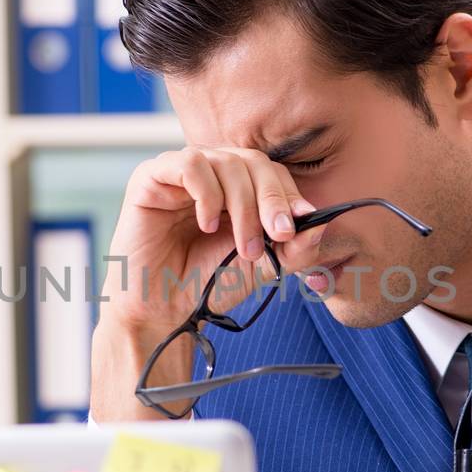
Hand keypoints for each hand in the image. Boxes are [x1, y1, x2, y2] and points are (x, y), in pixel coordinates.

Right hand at [102, 144, 326, 330]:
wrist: (165, 310)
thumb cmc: (208, 283)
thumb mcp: (262, 266)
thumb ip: (294, 247)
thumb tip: (320, 222)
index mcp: (236, 187)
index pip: (271, 172)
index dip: (289, 194)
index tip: (302, 223)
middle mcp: (210, 172)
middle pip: (253, 161)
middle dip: (272, 199)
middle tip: (278, 235)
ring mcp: (180, 172)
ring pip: (226, 162)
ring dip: (242, 205)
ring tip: (243, 246)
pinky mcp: (151, 177)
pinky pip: (189, 164)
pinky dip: (207, 194)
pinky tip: (207, 225)